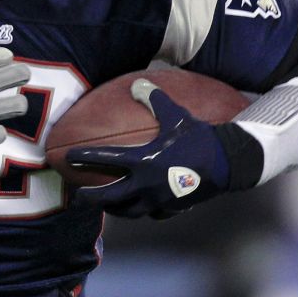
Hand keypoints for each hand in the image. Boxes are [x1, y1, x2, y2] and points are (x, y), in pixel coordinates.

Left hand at [68, 79, 229, 218]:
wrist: (229, 162)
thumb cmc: (199, 136)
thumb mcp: (176, 115)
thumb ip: (154, 99)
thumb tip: (139, 83)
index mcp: (143, 161)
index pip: (105, 161)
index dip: (83, 159)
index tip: (68, 158)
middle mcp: (147, 184)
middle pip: (110, 197)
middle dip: (90, 198)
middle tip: (78, 196)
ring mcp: (159, 200)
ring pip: (129, 211)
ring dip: (114, 209)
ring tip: (105, 205)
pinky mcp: (172, 208)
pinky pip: (152, 214)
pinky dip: (142, 211)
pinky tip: (139, 206)